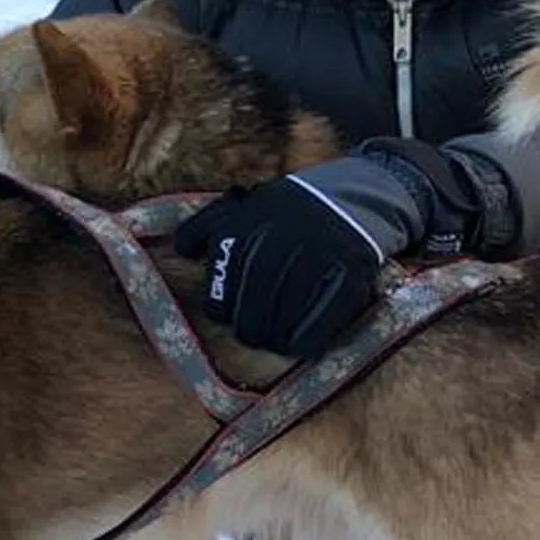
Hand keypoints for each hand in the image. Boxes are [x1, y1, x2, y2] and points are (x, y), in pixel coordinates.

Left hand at [174, 178, 383, 359]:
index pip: (224, 275)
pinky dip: (306, 338)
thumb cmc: (289, 209)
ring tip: (274, 341)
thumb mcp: (248, 202)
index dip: (221, 304)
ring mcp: (319, 252)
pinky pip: (322, 318)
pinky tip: (300, 344)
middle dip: (248, 326)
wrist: (357, 194)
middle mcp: (283, 233)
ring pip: (285, 311)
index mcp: (253, 218)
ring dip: (275, 336)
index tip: (227, 315)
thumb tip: (182, 250)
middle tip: (251, 335)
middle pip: (253, 299)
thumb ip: (211, 223)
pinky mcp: (350, 270)